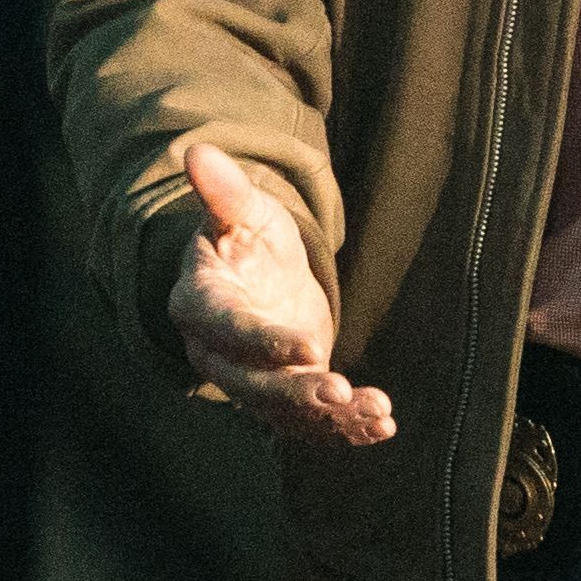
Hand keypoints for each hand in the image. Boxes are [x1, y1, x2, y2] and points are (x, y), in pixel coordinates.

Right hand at [165, 143, 393, 447]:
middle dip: (297, 392)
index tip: (306, 346)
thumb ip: (225, 191)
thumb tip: (198, 152)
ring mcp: (250, 379)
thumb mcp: (241, 211)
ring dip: (331, 418)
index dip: (261, 340)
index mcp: (200, 304)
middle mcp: (217, 353)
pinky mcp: (283, 397)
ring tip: (378, 414)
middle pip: (252, 383)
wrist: (256, 277)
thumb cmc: (245, 239)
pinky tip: (382, 426)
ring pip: (284, 411)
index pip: (226, 327)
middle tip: (341, 393)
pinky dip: (344, 429)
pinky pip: (308, 422)